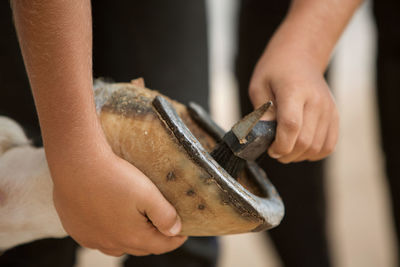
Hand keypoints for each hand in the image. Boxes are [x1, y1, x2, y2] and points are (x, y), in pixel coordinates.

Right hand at [50, 145, 185, 255]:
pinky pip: (97, 237)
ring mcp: (91, 238)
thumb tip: (175, 231)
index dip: (175, 240)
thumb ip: (165, 215)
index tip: (183, 233)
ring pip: (118, 245)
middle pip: (140, 247)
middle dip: (154, 238)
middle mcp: (110, 244)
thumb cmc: (113, 177)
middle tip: (162, 225)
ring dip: (130, 237)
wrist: (76, 164)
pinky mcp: (76, 228)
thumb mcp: (148, 193)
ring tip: (137, 223)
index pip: (161, 246)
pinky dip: (109, 232)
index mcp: (132, 237)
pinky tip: (109, 218)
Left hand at [248, 47, 338, 162]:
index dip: (280, 145)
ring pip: (317, 148)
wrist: (301, 56)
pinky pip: (328, 146)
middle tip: (274, 150)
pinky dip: (314, 153)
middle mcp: (316, 101)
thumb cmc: (275, 71)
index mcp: (294, 90)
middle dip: (286, 154)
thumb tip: (262, 137)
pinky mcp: (335, 116)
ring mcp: (329, 109)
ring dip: (298, 155)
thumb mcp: (259, 86)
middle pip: (305, 141)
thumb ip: (262, 113)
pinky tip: (301, 147)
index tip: (269, 149)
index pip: (291, 126)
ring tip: (286, 147)